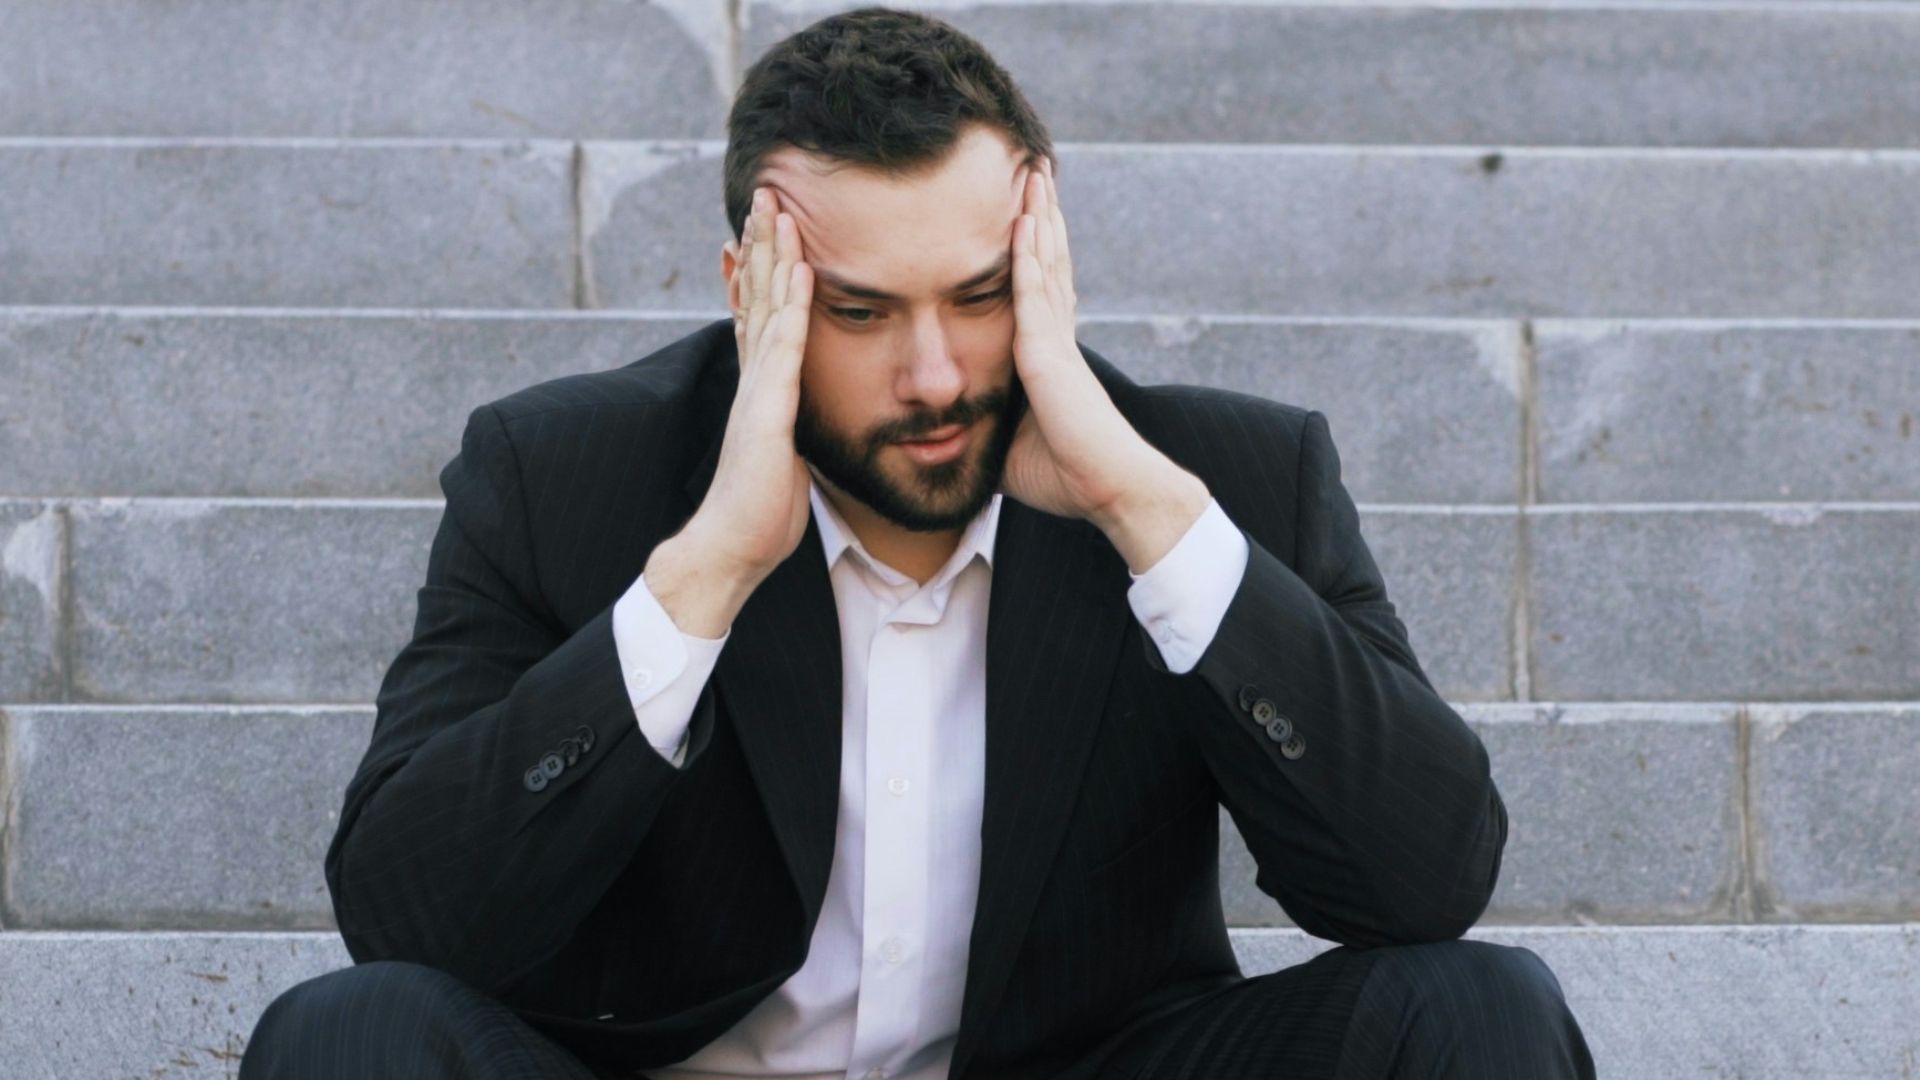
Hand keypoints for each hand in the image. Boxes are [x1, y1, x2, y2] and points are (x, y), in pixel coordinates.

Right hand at [688, 187, 815, 580]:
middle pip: (753, 294)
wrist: (733, 546)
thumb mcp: (784, 455)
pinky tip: (799, 267)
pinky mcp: (765, 409)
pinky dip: (789, 304)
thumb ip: (790, 426)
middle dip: (760, 243)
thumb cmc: (761, 511)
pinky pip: (781, 346)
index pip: (759, 312)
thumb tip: (799, 419)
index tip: (771, 227)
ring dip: (771, 254)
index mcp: (760, 386)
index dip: (763, 268)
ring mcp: (756, 389)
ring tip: (776, 206)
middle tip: (766, 191)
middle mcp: (753, 377)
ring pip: (763, 306)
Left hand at [999, 157, 1205, 557]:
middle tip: (1035, 170)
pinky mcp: (1050, 354)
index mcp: (1048, 355)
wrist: (1110, 489)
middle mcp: (1055, 338)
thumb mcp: (1010, 446)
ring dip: (1039, 216)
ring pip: (1047, 263)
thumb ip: (987, 427)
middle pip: (1048, 260)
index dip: (1034, 249)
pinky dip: (1030, 254)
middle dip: (1041, 215)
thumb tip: (953, 437)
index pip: (1039, 288)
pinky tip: (1025, 220)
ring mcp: (1055, 341)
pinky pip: (1035, 294)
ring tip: (1035, 172)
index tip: (1026, 212)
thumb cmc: (1067, 477)